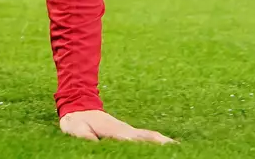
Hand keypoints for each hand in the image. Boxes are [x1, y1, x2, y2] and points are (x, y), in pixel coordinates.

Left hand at [59, 110, 173, 143]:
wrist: (78, 105)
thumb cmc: (76, 122)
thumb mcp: (76, 130)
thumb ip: (86, 137)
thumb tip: (95, 144)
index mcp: (114, 130)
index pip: (134, 138)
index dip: (148, 142)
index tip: (162, 145)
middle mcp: (125, 129)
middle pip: (148, 136)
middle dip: (162, 142)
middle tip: (178, 148)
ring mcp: (127, 130)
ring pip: (148, 136)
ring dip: (162, 141)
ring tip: (177, 147)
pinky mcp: (127, 132)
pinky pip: (144, 137)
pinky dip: (156, 140)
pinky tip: (163, 145)